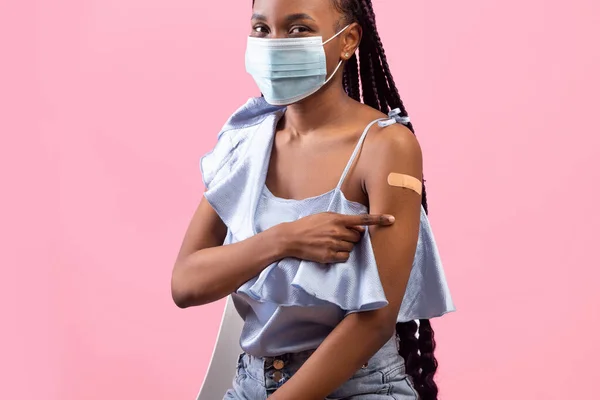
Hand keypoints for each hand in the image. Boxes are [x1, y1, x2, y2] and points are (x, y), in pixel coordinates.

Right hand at [280, 212, 394, 263]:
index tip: (392, 219)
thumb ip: (341, 219)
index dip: (379, 219)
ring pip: (352, 248)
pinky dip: (341, 255)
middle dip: (353, 237)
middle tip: (340, 236)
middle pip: (358, 237)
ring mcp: (334, 244)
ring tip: (331, 243)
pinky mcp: (330, 256)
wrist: (291, 238)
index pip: (362, 219)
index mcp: (338, 219)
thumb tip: (357, 227)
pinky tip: (330, 251)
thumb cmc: (307, 225)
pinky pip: (345, 257)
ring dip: (346, 246)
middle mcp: (338, 231)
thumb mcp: (324, 216)